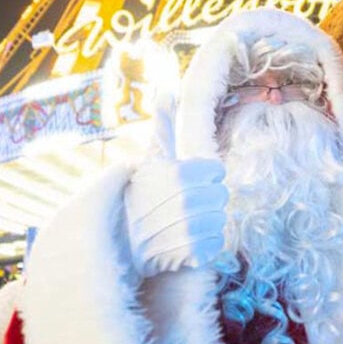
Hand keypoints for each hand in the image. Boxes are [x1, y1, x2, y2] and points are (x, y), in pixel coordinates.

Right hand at [125, 105, 227, 276]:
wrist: (120, 240)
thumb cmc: (139, 194)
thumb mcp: (151, 157)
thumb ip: (164, 124)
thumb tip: (166, 89)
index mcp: (180, 173)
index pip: (216, 170)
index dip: (204, 177)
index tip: (187, 184)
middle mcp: (186, 200)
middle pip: (222, 196)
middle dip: (206, 200)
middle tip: (184, 206)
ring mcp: (190, 228)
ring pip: (221, 220)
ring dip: (206, 222)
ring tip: (183, 224)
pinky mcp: (194, 254)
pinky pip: (216, 245)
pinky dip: (205, 245)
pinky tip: (185, 241)